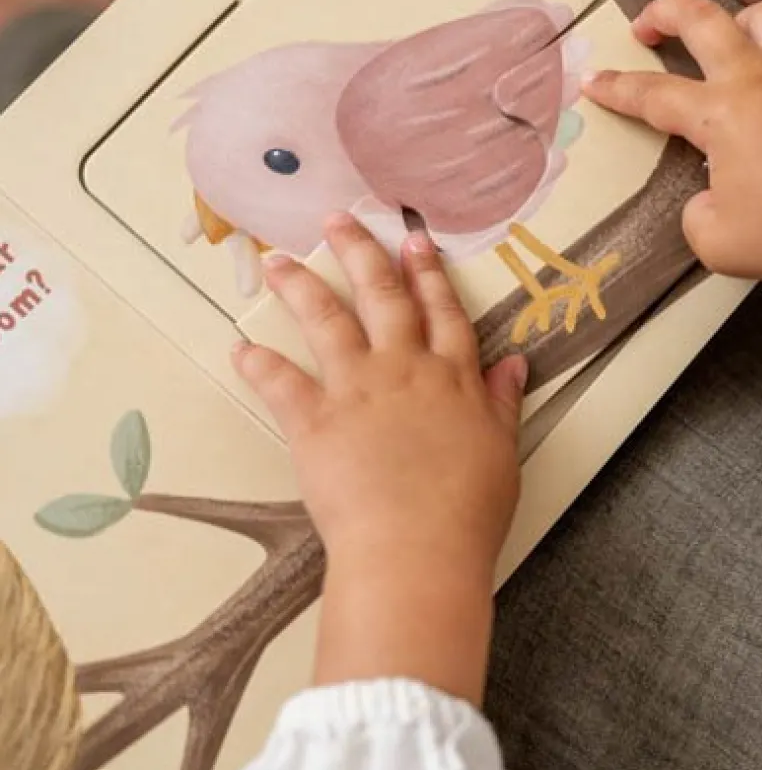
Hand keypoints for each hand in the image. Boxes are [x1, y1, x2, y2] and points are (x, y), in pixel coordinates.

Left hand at [232, 216, 525, 701]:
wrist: (417, 550)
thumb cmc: (467, 513)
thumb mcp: (502, 453)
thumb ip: (501, 403)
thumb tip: (514, 364)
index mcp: (453, 379)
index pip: (442, 312)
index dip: (428, 274)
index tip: (414, 239)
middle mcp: (405, 370)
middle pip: (384, 298)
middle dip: (362, 254)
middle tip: (339, 219)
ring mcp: (357, 390)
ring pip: (328, 322)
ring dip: (301, 287)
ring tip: (277, 260)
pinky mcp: (315, 422)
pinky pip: (282, 384)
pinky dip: (259, 365)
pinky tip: (241, 347)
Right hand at [583, 0, 761, 293]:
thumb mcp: (716, 240)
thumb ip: (696, 213)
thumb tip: (708, 195)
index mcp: (719, 112)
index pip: (653, 94)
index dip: (616, 88)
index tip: (593, 81)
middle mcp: (758, 78)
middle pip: (701, 18)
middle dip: (664, 12)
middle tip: (644, 24)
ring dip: (734, 20)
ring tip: (724, 41)